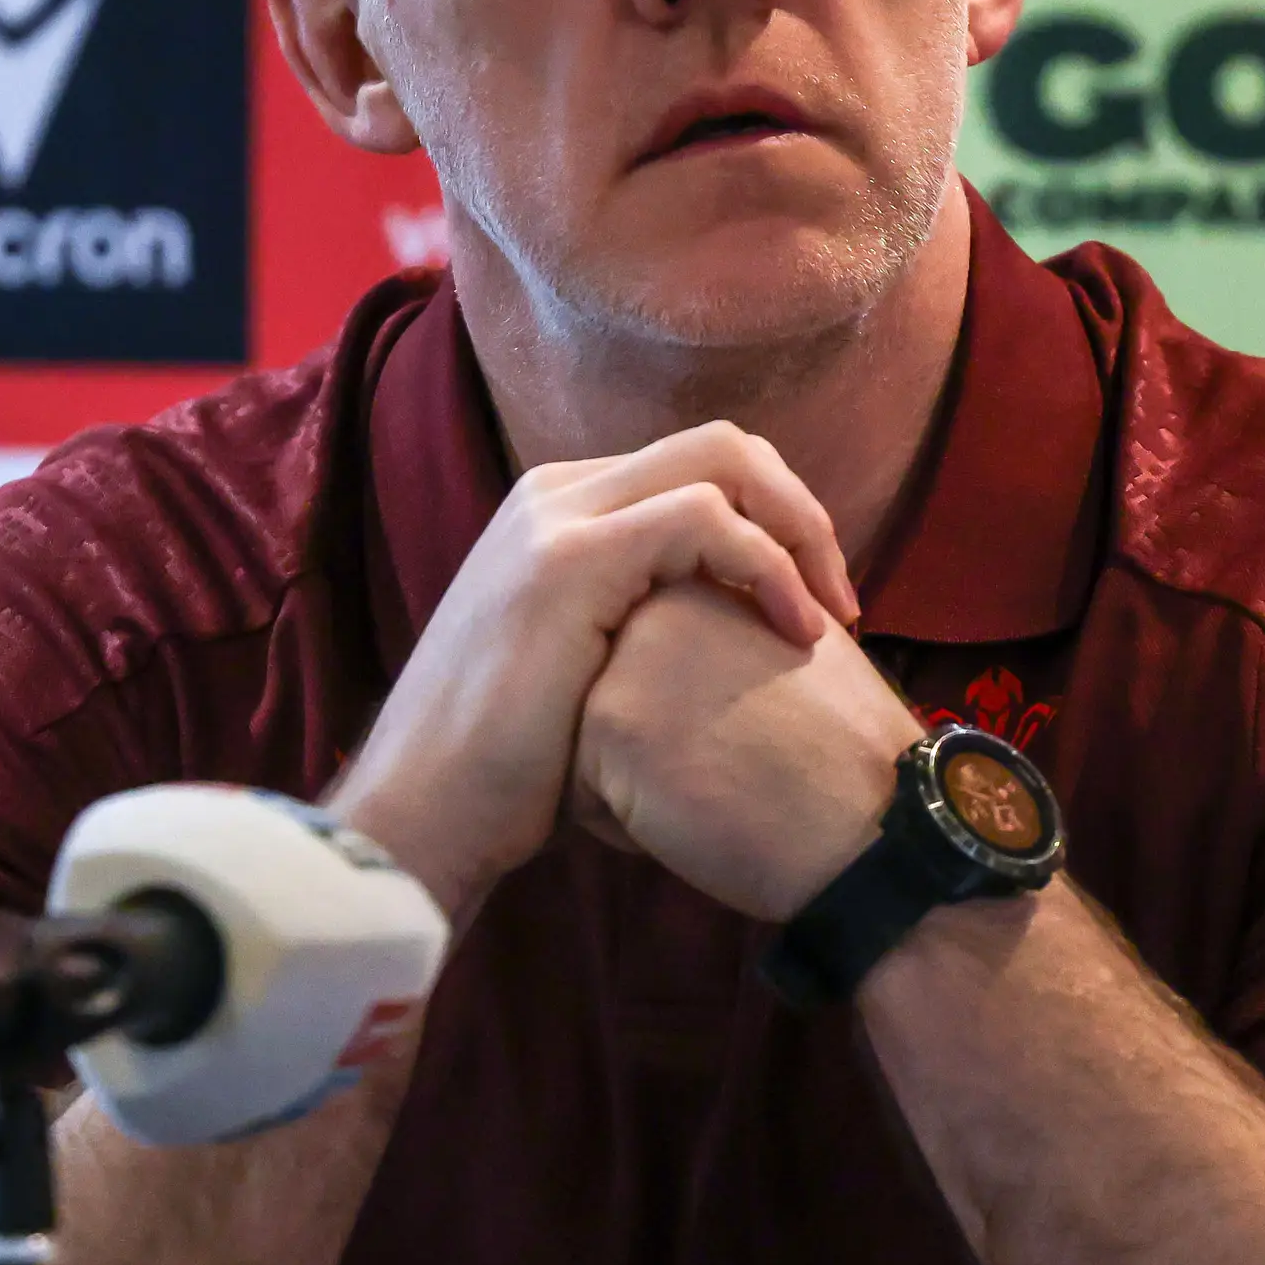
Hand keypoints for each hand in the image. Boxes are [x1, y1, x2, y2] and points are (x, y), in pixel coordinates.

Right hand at [326, 423, 862, 920]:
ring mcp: (556, 520)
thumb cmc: (510, 774)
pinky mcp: (568, 561)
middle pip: (720, 446)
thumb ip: (642, 624)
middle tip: (842, 603)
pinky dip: (767, 565)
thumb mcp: (586, 674)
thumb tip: (729, 635)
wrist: (422, 818)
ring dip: (799, 532)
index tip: (816, 607)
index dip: (777, 523)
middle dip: (801, 513)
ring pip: (722, 462)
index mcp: (559, 513)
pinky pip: (704, 519)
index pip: (699, 469)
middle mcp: (555, 496)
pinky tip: (793, 631)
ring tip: (831, 618)